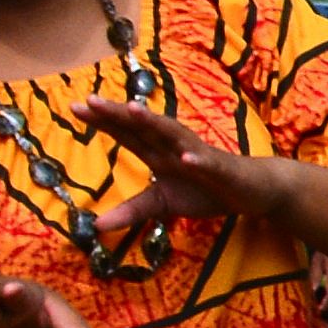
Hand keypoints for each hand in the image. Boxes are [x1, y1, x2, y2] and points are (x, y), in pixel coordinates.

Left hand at [73, 97, 287, 232]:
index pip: (127, 134)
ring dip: (155, 123)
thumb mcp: (162, 204)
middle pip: (143, 128)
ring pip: (173, 136)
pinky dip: (198, 160)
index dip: (103, 121)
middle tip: (90, 101)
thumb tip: (96, 225)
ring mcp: (198, 155)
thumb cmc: (206, 191)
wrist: (252, 190)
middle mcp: (174, 148)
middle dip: (119, 114)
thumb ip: (131, 211)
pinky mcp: (222, 169)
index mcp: (158, 154)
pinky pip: (209, 164)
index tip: (75, 108)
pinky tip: (186, 158)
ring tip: (133, 111)